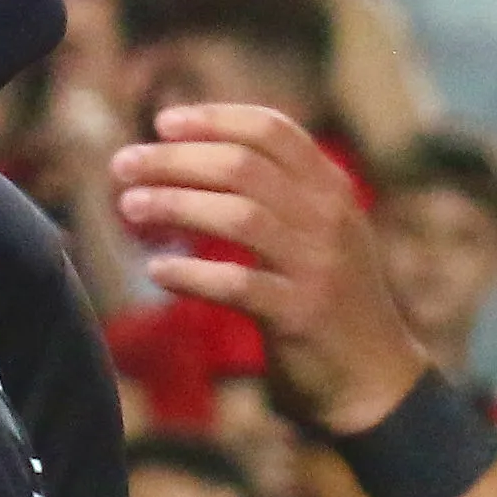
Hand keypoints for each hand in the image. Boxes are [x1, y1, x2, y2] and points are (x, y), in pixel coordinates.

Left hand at [110, 103, 428, 432]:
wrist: (373, 377)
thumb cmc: (327, 296)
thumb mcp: (319, 231)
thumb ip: (276, 193)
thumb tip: (189, 156)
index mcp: (332, 189)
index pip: (272, 131)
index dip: (214, 119)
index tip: (162, 122)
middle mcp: (328, 218)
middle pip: (243, 167)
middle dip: (176, 160)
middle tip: (123, 165)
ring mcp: (318, 265)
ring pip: (239, 216)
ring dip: (176, 205)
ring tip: (129, 207)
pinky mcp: (301, 313)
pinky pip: (237, 284)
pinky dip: (192, 273)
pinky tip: (156, 270)